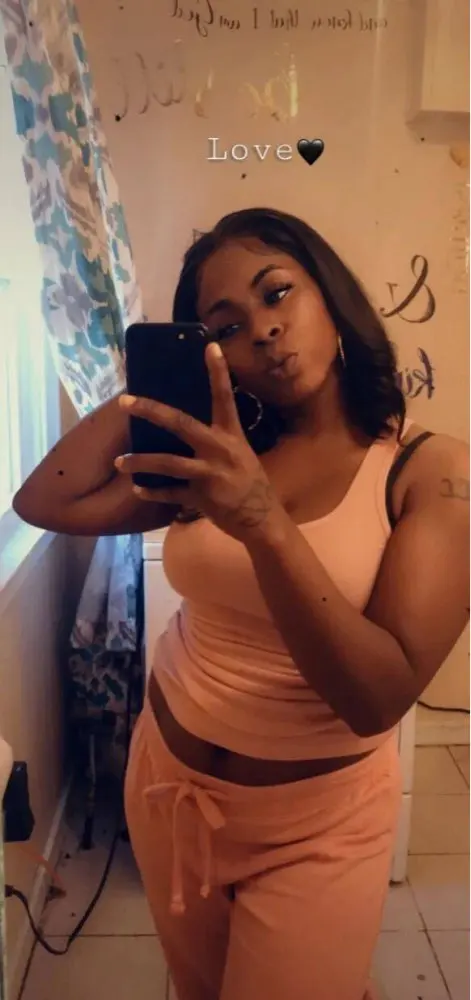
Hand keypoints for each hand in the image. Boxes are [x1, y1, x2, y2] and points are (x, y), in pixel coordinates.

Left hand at [115, 343, 279, 541]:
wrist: (262, 519)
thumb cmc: (250, 483)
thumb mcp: (240, 454)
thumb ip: (216, 440)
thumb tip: (186, 427)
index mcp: (232, 435)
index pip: (224, 397)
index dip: (218, 371)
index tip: (209, 346)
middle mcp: (220, 449)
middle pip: (181, 424)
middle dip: (150, 411)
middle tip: (125, 402)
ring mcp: (210, 473)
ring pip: (167, 463)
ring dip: (140, 462)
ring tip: (119, 462)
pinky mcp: (202, 496)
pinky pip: (170, 493)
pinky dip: (152, 492)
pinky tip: (138, 490)